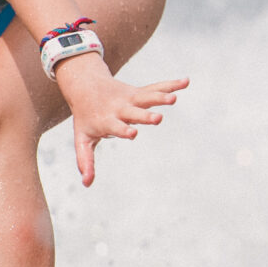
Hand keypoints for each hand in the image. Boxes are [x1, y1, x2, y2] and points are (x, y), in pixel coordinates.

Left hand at [55, 58, 186, 185]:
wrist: (86, 86)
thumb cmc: (86, 118)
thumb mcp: (82, 138)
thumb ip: (85, 160)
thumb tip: (86, 184)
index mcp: (107, 121)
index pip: (116, 127)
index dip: (124, 130)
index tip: (133, 134)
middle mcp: (120, 109)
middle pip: (135, 113)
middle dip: (146, 116)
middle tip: (158, 119)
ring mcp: (131, 99)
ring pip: (147, 97)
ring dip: (160, 97)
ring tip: (173, 99)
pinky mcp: (139, 92)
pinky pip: (157, 88)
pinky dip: (171, 85)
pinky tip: (185, 82)